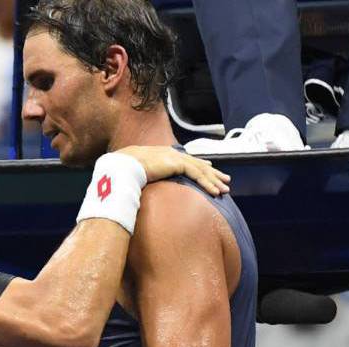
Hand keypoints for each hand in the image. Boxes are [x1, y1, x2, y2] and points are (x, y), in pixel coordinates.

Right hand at [114, 145, 230, 195]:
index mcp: (164, 153)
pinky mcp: (178, 164)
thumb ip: (147, 175)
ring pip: (201, 170)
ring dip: (214, 180)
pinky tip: (215, 191)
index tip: (209, 168)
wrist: (123, 164)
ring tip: (225, 188)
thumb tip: (144, 184)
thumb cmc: (126, 169)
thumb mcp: (139, 171)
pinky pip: (197, 174)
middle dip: (213, 173)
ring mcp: (176, 157)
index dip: (199, 165)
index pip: (186, 160)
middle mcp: (173, 153)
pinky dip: (208, 183)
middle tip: (225, 179)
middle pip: (198, 164)